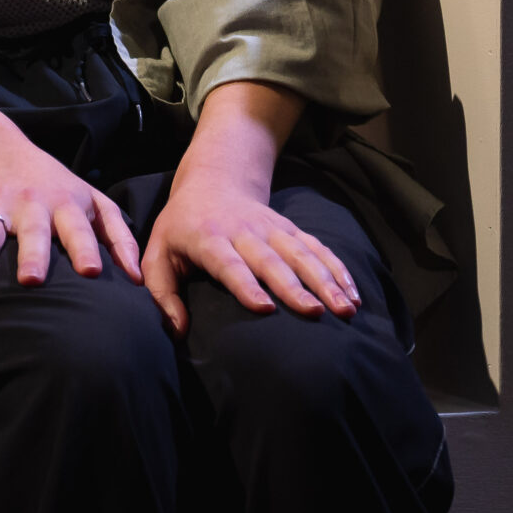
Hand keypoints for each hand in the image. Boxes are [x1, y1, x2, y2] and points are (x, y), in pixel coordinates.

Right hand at [0, 132, 141, 305]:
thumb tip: (140, 279)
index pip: (80, 227)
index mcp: (66, 204)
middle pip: (31, 231)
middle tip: (32, 280)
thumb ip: (118, 237)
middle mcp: (31, 204)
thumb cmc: (56, 186)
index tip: (92, 273)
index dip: (86, 248)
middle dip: (32, 253)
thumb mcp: (93, 201)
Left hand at [141, 162, 361, 335]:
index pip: (231, 264)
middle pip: (273, 261)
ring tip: (346, 308)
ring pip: (302, 254)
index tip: (266, 308)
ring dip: (326, 280)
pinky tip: (353, 292)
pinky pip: (317, 247)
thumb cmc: (181, 227)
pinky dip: (337, 268)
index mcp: (210, 239)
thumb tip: (177, 332)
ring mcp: (272, 229)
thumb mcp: (158, 253)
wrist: (215, 180)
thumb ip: (162, 293)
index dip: (247, 285)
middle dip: (296, 287)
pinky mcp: (290, 229)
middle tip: (317, 312)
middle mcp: (245, 232)